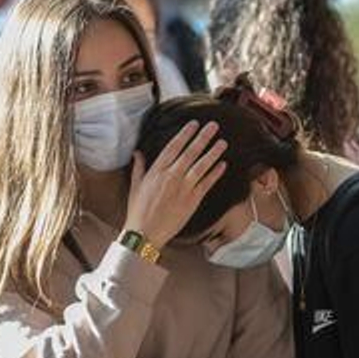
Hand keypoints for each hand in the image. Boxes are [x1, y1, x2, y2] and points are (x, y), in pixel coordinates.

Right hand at [124, 121, 226, 247]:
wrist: (145, 234)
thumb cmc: (138, 211)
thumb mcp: (135, 186)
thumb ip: (139, 167)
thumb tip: (138, 152)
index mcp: (157, 171)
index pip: (173, 147)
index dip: (185, 134)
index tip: (194, 124)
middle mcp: (171, 176)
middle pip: (190, 152)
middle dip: (203, 138)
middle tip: (214, 126)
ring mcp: (183, 188)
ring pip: (201, 166)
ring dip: (213, 153)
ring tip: (223, 142)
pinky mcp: (192, 201)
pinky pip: (206, 184)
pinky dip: (215, 173)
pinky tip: (223, 164)